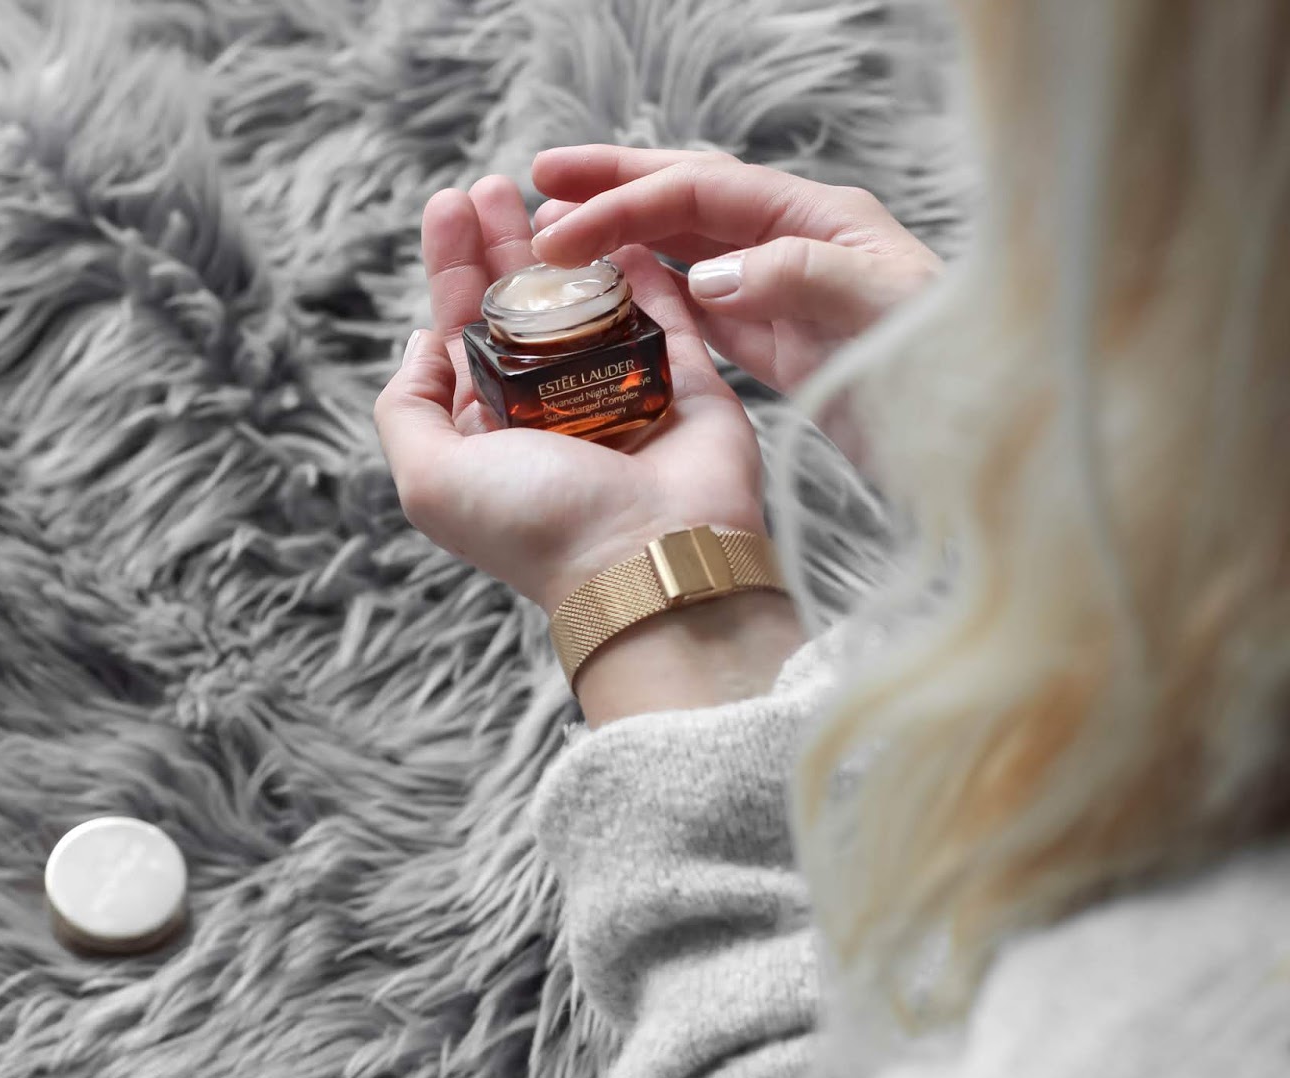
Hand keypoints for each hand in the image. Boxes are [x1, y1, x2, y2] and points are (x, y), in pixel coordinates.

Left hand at [373, 176, 766, 616]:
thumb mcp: (429, 478)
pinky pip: (666, 313)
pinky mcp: (684, 384)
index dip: (454, 267)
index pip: (465, 330)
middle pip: (525, 305)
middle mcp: (553, 408)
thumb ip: (407, 408)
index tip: (450, 204)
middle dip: (506, 242)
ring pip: (593, 302)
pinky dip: (647, 269)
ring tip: (555, 194)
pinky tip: (624, 220)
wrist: (647, 559)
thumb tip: (420, 341)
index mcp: (492, 427)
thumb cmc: (535, 523)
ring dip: (573, 245)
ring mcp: (622, 393)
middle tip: (497, 184)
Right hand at [530, 145, 941, 395]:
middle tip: (537, 186)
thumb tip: (709, 274)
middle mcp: (795, 243)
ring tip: (559, 242)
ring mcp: (785, 294)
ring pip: (687, 251)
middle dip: (612, 188)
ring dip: (623, 240)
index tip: (558, 221)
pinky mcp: (781, 347)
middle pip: (687, 201)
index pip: (701, 190)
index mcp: (817, 218)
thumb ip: (795, 279)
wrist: (990, 441)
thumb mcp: (878, 313)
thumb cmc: (950, 373)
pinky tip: (616, 298)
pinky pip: (703, 308)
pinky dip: (655, 296)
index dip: (625, 198)